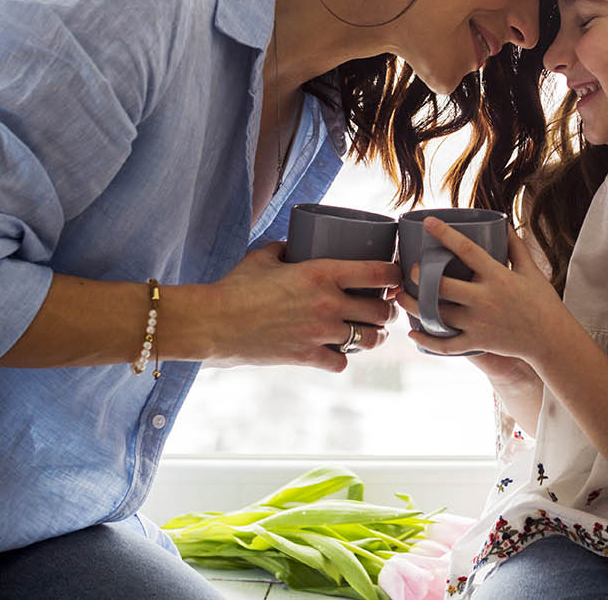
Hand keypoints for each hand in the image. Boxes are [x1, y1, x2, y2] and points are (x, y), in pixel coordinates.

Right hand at [197, 242, 399, 371]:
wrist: (212, 323)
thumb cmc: (235, 286)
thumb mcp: (264, 257)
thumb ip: (285, 249)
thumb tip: (294, 246)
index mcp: (321, 273)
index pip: (379, 273)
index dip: (394, 275)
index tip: (395, 276)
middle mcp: (328, 304)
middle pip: (381, 311)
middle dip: (387, 310)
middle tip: (382, 308)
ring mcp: (320, 333)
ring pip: (370, 339)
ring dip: (373, 336)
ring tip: (369, 332)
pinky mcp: (308, 357)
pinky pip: (342, 362)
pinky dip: (341, 357)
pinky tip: (336, 352)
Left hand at [396, 217, 571, 364]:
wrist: (552, 340)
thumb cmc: (542, 302)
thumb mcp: (531, 270)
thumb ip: (515, 246)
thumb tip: (502, 223)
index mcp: (497, 276)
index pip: (467, 249)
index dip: (445, 234)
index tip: (427, 222)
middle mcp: (485, 299)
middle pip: (442, 285)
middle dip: (420, 276)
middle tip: (409, 269)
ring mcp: (479, 322)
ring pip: (437, 314)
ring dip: (414, 305)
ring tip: (398, 296)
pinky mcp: (477, 342)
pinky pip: (446, 344)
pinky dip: (426, 340)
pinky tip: (413, 333)